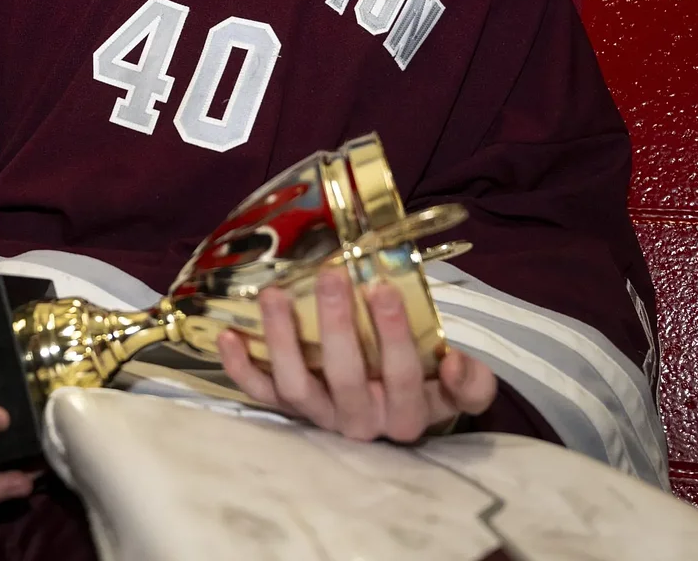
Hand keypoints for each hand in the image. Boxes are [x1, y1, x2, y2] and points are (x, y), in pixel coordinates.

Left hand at [217, 266, 496, 442]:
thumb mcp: (457, 387)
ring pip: (296, 387)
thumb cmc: (425, 384)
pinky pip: (260, 393)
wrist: (394, 411)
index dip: (394, 336)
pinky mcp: (288, 409)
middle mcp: (361, 422)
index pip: (403, 378)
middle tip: (332, 275)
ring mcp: (319, 416)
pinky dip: (239, 368)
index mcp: (407, 415)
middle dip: (337, 325)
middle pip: (346, 378)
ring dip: (283, 340)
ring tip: (274, 294)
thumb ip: (471, 382)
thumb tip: (456, 363)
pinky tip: (227, 334)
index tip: (383, 288)